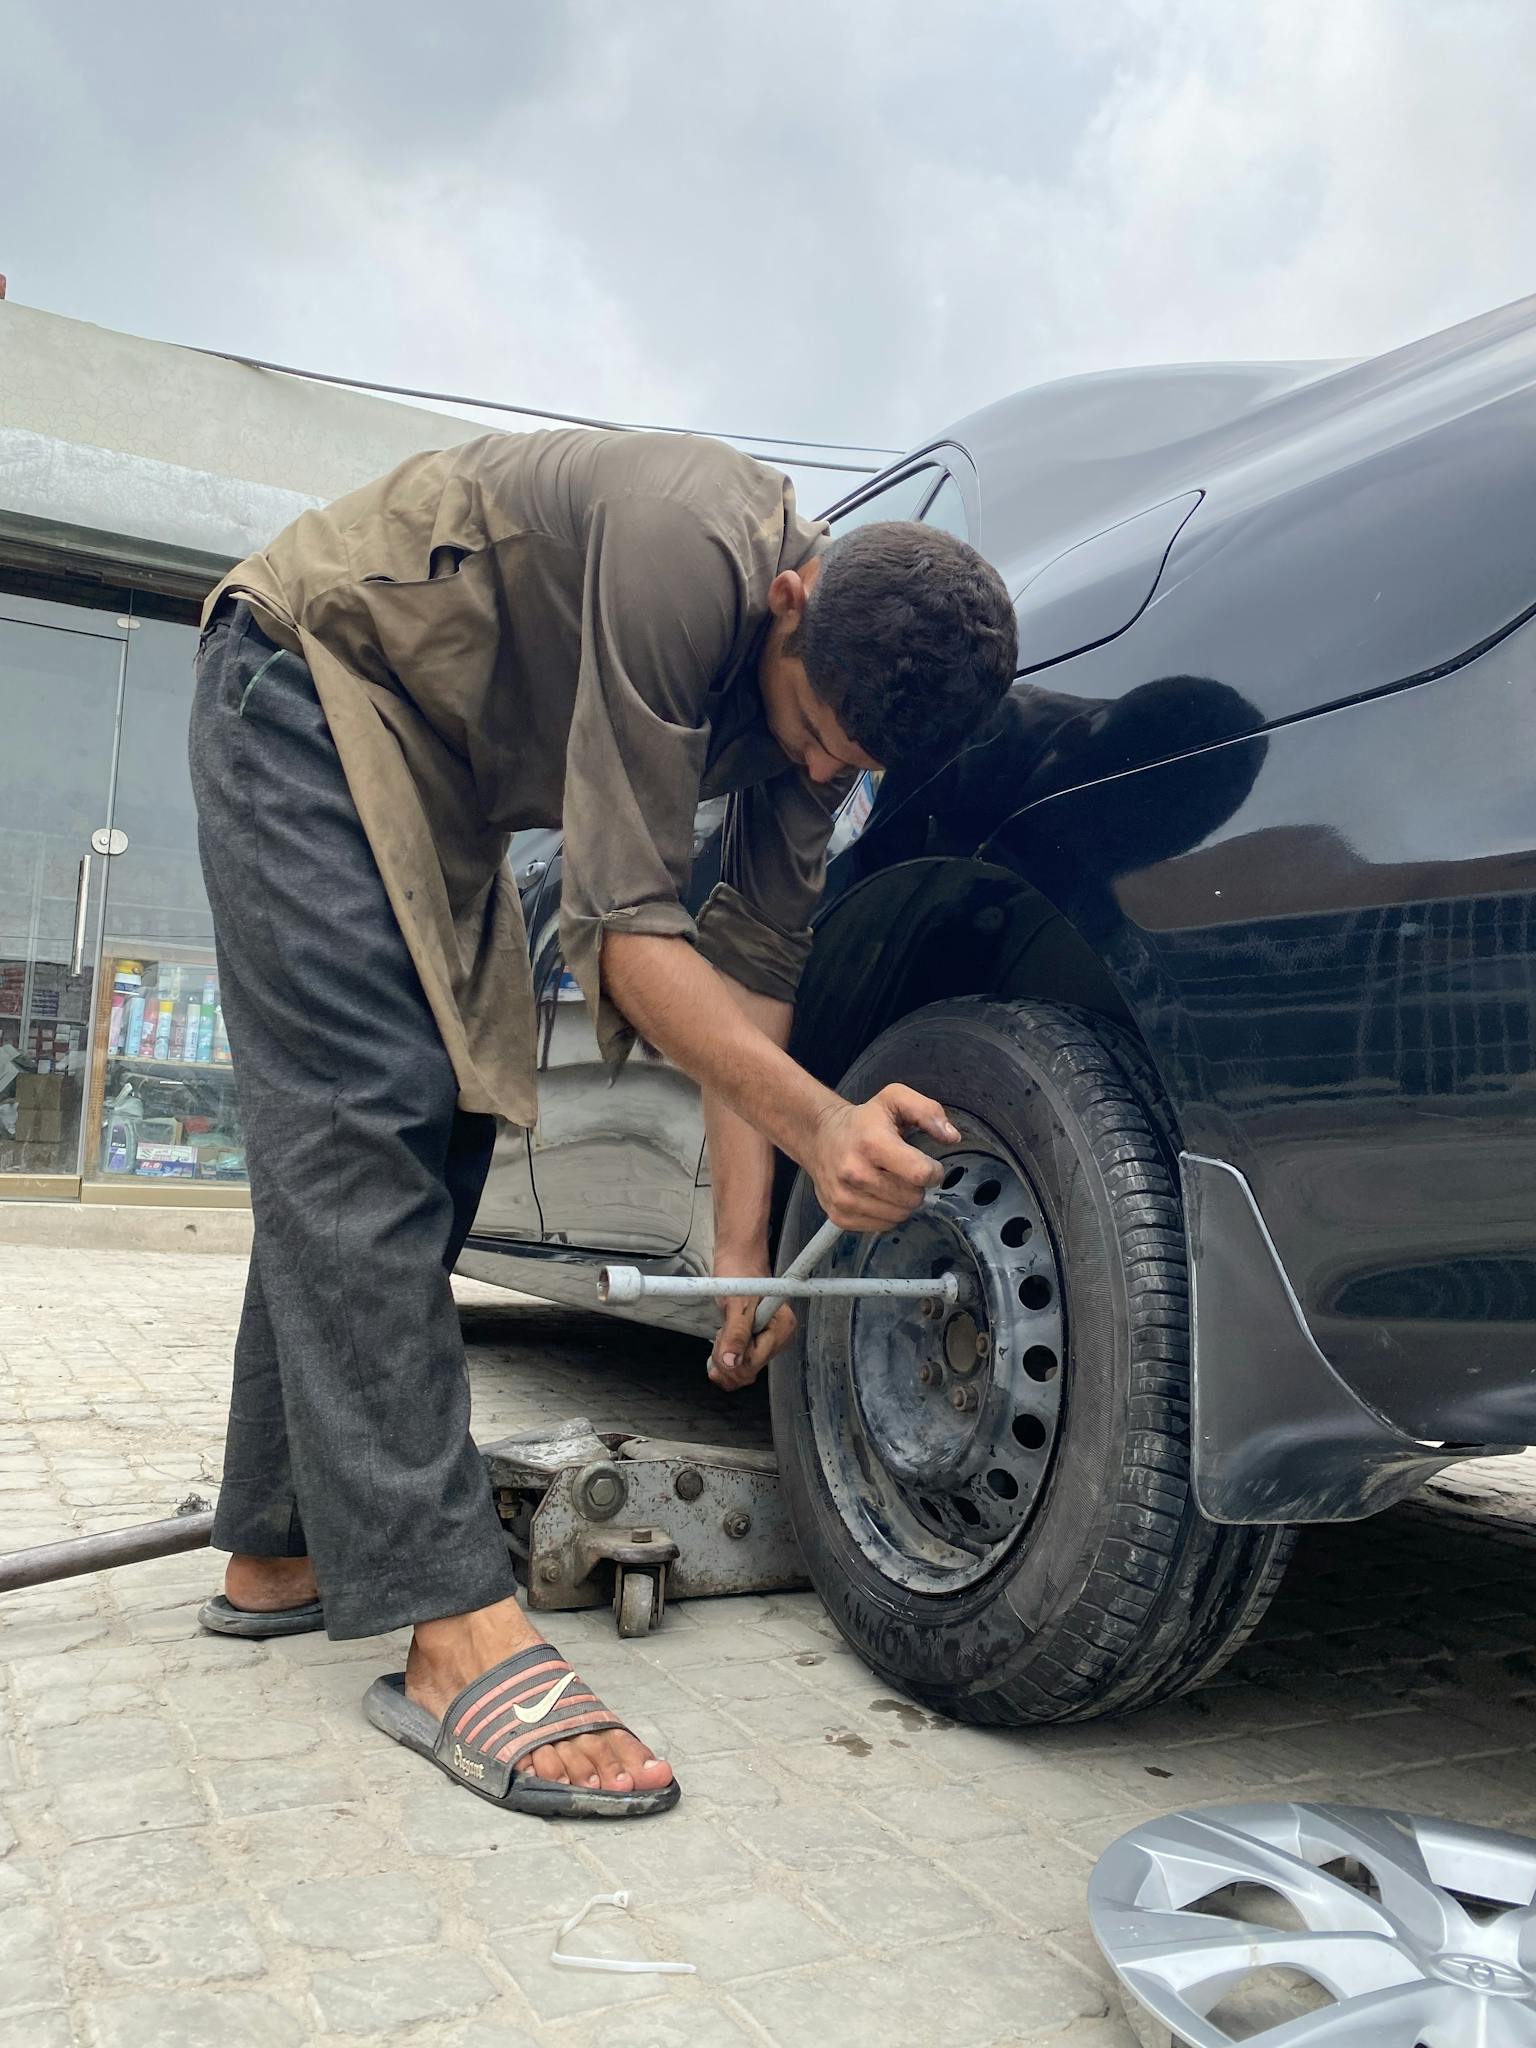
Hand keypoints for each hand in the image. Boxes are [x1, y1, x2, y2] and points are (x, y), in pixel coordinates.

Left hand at [708, 1241, 797, 1391]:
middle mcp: (780, 1337)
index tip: (720, 1337)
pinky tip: (724, 1339)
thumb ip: (735, 1334)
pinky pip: (741, 1363)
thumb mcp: (735, 1302)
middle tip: (720, 1333)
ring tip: (723, 1332)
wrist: (738, 1257)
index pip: (754, 1363)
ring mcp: (769, 1341)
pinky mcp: (758, 1342)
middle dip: (727, 1359)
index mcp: (782, 1328)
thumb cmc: (740, 1271)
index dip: (731, 1357)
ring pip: (743, 1369)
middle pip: (749, 1371)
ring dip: (725, 1357)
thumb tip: (731, 1362)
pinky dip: (726, 1356)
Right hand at [809, 1085, 958, 1232]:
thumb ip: (928, 1111)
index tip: (927, 1164)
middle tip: (904, 1172)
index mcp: (872, 1143)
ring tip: (889, 1181)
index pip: (920, 1174)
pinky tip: (876, 1193)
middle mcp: (855, 1173)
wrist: (819, 1136)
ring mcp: (844, 1198)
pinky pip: (883, 1226)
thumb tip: (952, 1137)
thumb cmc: (863, 1120)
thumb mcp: (895, 1099)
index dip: (933, 1171)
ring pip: (900, 1216)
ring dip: (902, 1201)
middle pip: (912, 1199)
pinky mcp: (840, 1216)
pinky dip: (887, 1213)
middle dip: (916, 1187)